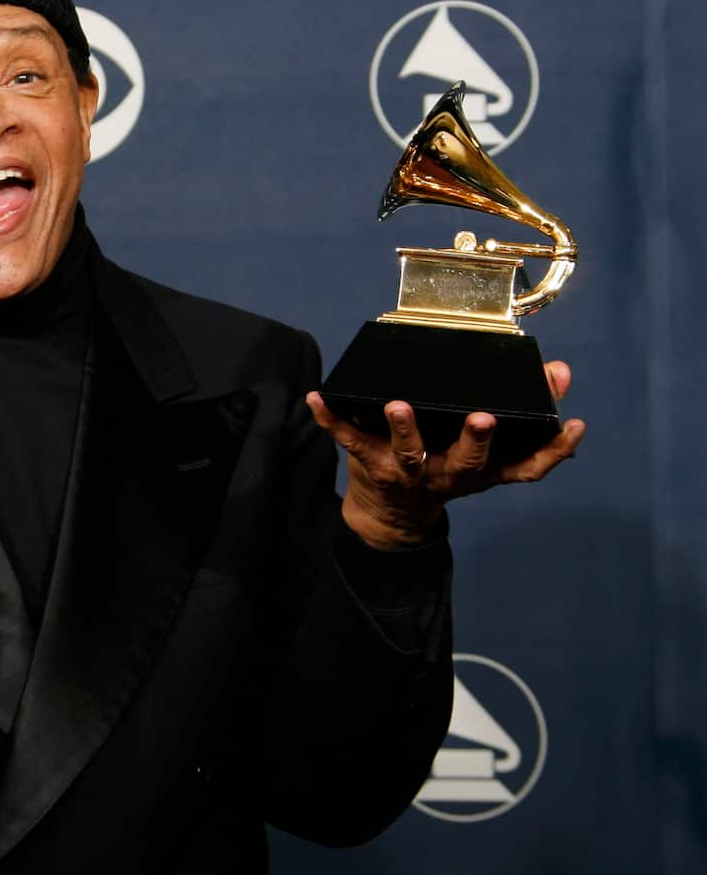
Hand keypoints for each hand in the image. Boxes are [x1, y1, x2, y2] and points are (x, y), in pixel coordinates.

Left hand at [306, 360, 585, 549]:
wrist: (391, 518)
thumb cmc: (446, 469)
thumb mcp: (488, 454)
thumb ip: (522, 415)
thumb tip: (559, 372)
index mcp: (483, 470)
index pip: (527, 466)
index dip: (554, 450)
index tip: (572, 424)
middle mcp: (449, 474)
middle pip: (468, 461)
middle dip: (477, 440)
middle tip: (484, 418)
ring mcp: (408, 471)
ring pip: (410, 453)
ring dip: (405, 429)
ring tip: (399, 405)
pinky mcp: (370, 462)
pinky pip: (349, 439)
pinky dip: (331, 418)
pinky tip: (317, 397)